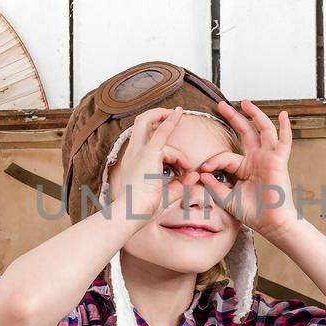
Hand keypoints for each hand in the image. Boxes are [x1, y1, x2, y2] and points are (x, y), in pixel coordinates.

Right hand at [110, 107, 191, 223]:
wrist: (131, 212)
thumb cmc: (143, 210)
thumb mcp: (165, 196)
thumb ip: (180, 186)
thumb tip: (194, 176)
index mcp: (133, 163)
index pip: (143, 141)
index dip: (158, 138)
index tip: (172, 146)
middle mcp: (133, 153)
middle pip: (140, 123)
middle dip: (156, 115)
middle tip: (173, 114)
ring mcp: (139, 151)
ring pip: (150, 124)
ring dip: (170, 129)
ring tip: (184, 163)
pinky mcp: (149, 153)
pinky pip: (162, 131)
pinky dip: (172, 121)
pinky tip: (179, 113)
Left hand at [197, 100, 298, 240]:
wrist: (270, 223)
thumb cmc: (253, 213)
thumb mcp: (227, 198)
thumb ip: (214, 186)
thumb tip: (201, 174)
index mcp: (244, 167)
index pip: (225, 156)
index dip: (212, 161)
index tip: (202, 170)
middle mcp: (257, 159)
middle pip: (245, 132)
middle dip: (233, 118)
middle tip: (221, 105)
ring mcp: (268, 158)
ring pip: (263, 130)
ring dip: (254, 115)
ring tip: (244, 102)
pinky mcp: (279, 161)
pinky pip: (284, 141)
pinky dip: (285, 128)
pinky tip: (283, 114)